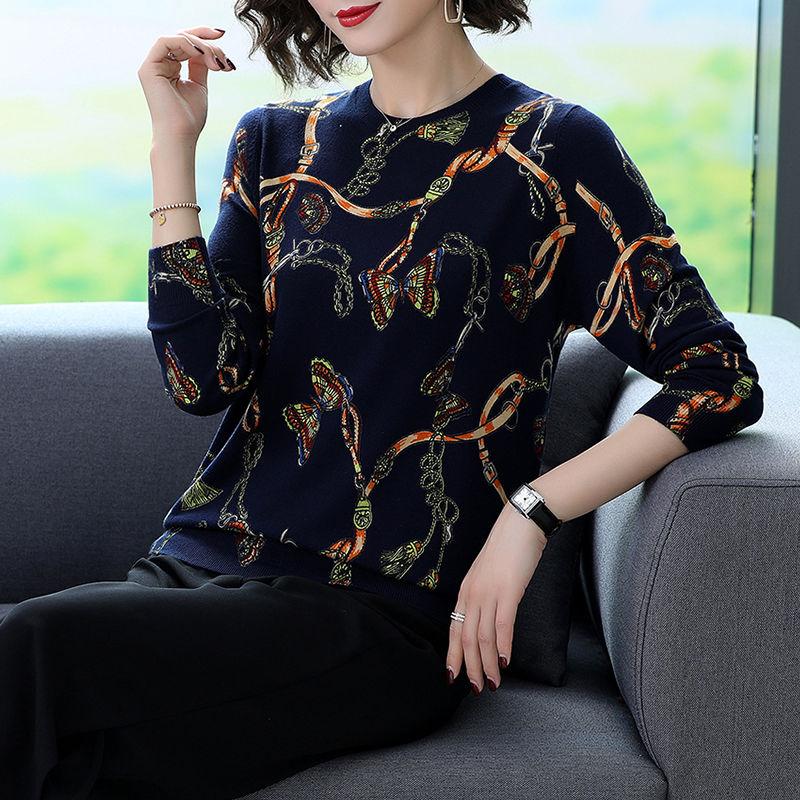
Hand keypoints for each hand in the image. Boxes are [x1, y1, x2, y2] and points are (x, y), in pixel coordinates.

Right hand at [137, 27, 235, 145]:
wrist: (180, 135)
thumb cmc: (190, 118)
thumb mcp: (200, 85)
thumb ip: (200, 65)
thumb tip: (207, 48)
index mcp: (170, 68)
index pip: (186, 43)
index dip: (203, 37)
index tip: (221, 37)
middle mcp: (159, 64)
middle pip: (183, 38)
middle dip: (206, 42)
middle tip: (223, 55)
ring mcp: (152, 65)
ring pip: (177, 38)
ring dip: (201, 46)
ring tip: (216, 62)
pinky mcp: (148, 68)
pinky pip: (165, 41)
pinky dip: (185, 43)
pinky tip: (201, 54)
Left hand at [445, 500, 547, 693]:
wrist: (521, 525)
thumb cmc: (508, 548)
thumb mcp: (489, 574)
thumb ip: (485, 595)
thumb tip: (489, 619)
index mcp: (466, 590)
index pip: (454, 628)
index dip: (453, 655)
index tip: (453, 676)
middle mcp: (472, 593)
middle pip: (465, 638)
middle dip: (470, 667)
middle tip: (477, 689)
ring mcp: (489, 592)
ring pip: (482, 637)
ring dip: (488, 664)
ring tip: (493, 683)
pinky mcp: (508, 591)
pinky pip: (502, 626)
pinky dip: (503, 647)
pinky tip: (506, 662)